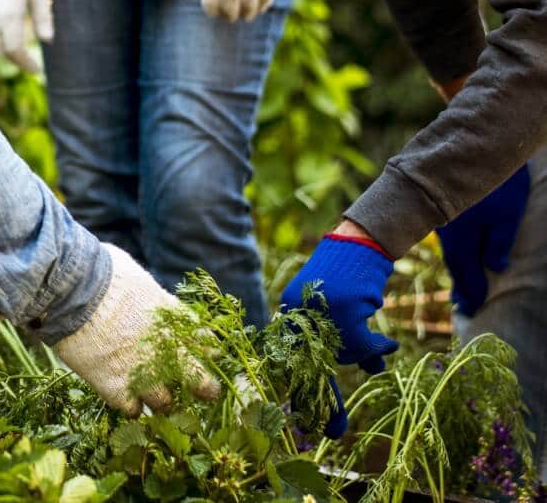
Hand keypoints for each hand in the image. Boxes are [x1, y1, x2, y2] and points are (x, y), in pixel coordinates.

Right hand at [0, 0, 53, 72]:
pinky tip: (18, 44)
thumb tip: (47, 41)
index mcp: (9, 16)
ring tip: (27, 59)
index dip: (26, 64)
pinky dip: (5, 44)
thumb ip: (43, 19)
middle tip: (34, 68)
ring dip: (11, 55)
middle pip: (4, 51)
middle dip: (18, 63)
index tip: (38, 71)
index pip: (14, 50)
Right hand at [53, 243, 219, 414]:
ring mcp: (145, 373)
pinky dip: (128, 405)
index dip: (203, 350)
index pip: (205, 342)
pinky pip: (132, 410)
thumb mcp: (136, 275)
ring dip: (160, 400)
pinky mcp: (117, 389)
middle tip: (201, 393)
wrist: (75, 292)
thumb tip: (137, 290)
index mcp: (175, 318)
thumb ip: (145, 292)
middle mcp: (168, 350)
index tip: (201, 354)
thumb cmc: (102, 272)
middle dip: (203, 388)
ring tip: (151, 397)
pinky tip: (122, 397)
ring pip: (165, 403)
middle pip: (200, 381)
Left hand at [198, 0, 279, 20]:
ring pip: (250, 6)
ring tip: (245, 13)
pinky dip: (263, 3)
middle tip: (230, 15)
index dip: (212, 11)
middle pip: (230, 9)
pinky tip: (259, 5)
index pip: (210, 4)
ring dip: (247, 13)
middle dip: (229, 15)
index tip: (214, 11)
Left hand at [281, 233, 396, 438]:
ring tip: (377, 349)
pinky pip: (362, 346)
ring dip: (363, 354)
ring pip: (344, 355)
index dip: (300, 395)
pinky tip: (386, 346)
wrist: (361, 242)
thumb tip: (372, 370)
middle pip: (313, 367)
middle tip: (332, 432)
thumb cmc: (350, 277)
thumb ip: (347, 342)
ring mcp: (319, 311)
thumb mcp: (341, 313)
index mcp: (288, 316)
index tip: (306, 425)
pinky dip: (376, 349)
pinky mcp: (342, 307)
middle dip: (327, 398)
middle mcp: (297, 314)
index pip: (289, 363)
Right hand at [437, 164, 530, 316]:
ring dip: (457, 272)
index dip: (473, 293)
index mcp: (461, 241)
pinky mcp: (442, 212)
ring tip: (461, 289)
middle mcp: (447, 235)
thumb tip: (496, 269)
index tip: (474, 311)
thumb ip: (498, 245)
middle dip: (462, 287)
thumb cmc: (498, 185)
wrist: (476, 149)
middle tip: (465, 307)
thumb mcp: (506, 217)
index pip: (467, 274)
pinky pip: (449, 242)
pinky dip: (455, 255)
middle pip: (455, 266)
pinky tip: (458, 257)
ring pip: (451, 254)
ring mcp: (443, 223)